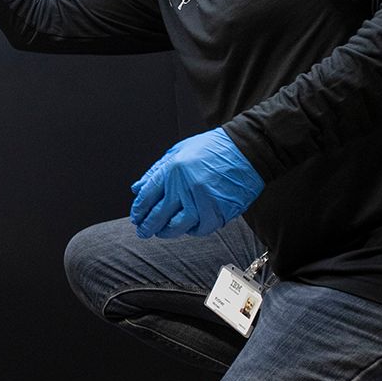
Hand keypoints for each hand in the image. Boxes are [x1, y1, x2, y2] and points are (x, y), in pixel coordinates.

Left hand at [129, 128, 263, 238]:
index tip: (136, 218)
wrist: (245, 150)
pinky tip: (188, 229)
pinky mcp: (218, 210)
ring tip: (162, 232)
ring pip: (178, 226)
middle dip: (147, 226)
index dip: (139, 210)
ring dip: (167, 232)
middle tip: (143, 232)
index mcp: (171, 170)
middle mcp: (183, 186)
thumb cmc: (212, 148)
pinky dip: (193, 231)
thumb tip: (137, 188)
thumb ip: (156, 170)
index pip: (147, 197)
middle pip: (159, 214)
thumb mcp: (178, 151)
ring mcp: (201, 200)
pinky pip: (201, 228)